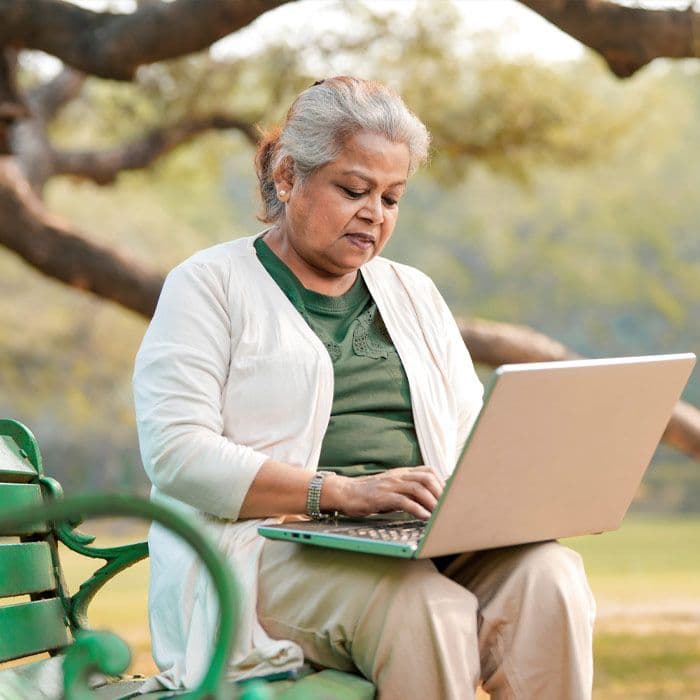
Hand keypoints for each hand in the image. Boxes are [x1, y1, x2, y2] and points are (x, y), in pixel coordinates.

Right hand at [322, 466, 444, 520]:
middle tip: (447, 507)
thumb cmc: (370, 493)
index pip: (428, 471)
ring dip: (432, 501)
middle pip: (426, 477)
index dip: (441, 482)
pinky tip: (424, 517)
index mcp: (402, 473)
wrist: (346, 492)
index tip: (449, 496)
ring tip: (439, 514)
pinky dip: (417, 509)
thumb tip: (428, 501)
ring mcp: (390, 485)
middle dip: (440, 492)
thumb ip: (408, 490)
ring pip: (418, 488)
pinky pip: (403, 501)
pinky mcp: (382, 496)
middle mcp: (398, 476)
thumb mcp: (392, 488)